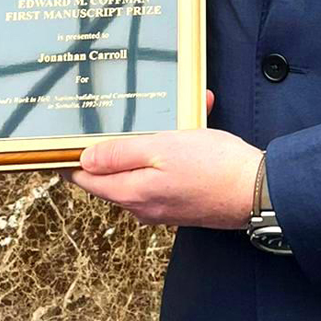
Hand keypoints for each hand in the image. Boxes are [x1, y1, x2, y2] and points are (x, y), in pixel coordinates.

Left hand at [59, 90, 262, 229]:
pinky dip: (174, 150)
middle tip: (117, 114)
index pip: (86, 180)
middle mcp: (143, 207)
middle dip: (117, 143)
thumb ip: (120, 155)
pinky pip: (167, 173)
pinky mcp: (184, 202)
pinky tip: (194, 125)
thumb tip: (84, 161)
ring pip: (143, 170)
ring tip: (169, 113)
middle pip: (113, 175)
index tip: (61, 140)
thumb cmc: (213, 167)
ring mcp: (164, 207)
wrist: (260, 191)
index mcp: (132, 194)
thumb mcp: (162, 149)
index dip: (70, 160)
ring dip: (151, 142)